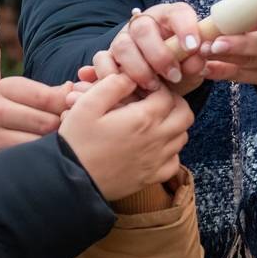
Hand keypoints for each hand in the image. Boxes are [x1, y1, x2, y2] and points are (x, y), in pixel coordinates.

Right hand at [0, 76, 68, 159]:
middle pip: (46, 123)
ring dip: (55, 145)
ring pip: (38, 144)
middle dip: (64, 128)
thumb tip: (75, 92)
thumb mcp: (25, 93)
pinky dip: (42, 159)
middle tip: (73, 131)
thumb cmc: (13, 108)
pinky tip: (47, 156)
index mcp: (6, 88)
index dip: (68, 106)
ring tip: (62, 144)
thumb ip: (52, 93)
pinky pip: (28, 160)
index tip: (75, 112)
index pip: (48, 98)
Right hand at [58, 74, 193, 200]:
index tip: (143, 88)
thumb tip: (131, 77)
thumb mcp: (87, 105)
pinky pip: (174, 162)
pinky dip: (170, 152)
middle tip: (156, 101)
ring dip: (173, 125)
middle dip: (174, 103)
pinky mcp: (151, 178)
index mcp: (143, 118)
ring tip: (153, 122)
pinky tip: (152, 147)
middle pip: (185, 115)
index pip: (167, 95)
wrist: (72, 181)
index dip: (157, 86)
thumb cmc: (77, 141)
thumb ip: (112, 85)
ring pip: (182, 137)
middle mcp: (156, 139)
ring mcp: (156, 161)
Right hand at [77, 3, 206, 96]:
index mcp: (170, 18)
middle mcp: (144, 23)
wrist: (161, 84)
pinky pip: (102, 61)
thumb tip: (197, 60)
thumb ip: (197, 63)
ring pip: (122, 46)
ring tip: (154, 87)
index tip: (193, 48)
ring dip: (139, 69)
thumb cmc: (181, 69)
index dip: (186, 28)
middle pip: (143, 29)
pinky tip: (129, 91)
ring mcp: (123, 39)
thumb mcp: (193, 67)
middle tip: (174, 76)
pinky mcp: (108, 56)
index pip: (177, 13)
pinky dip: (113, 77)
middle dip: (160, 55)